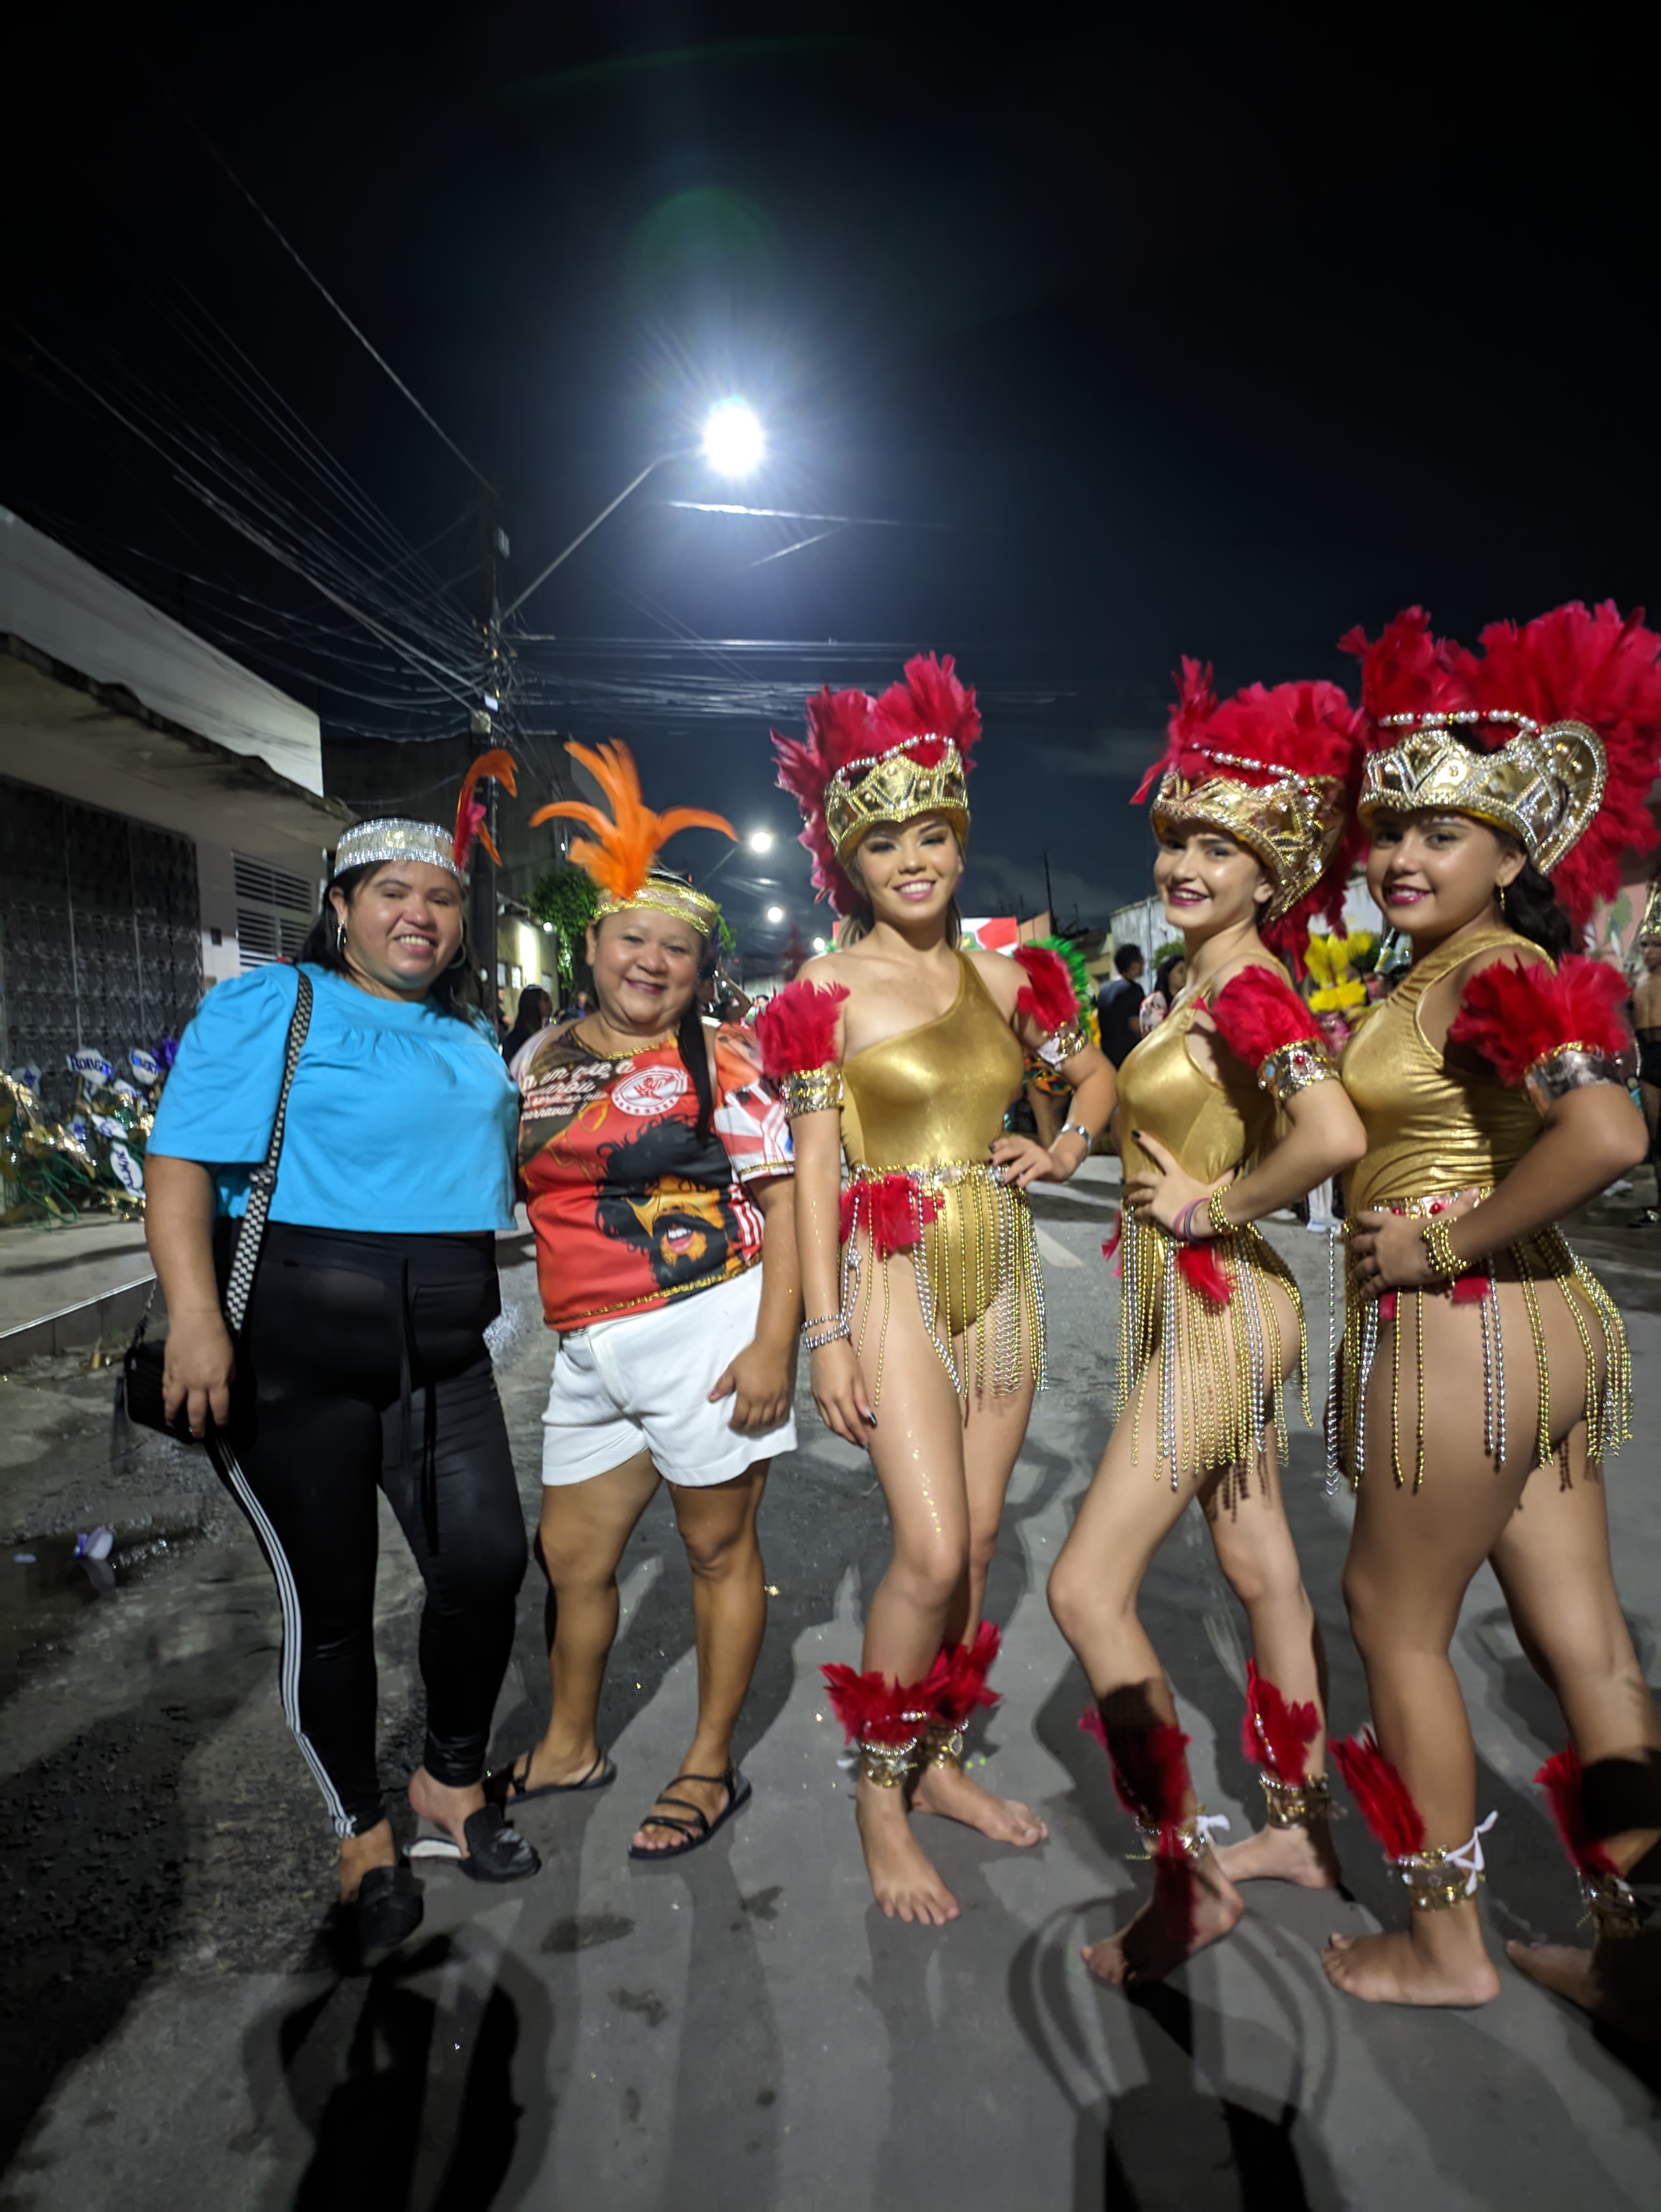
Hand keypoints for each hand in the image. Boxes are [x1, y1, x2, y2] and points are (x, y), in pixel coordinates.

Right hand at [162, 1309, 235, 1437]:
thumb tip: (223, 1389)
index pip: (219, 1408)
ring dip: (173, 1415)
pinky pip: (166, 1389)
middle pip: (196, 1412)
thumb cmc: (218, 1338)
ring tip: (172, 1423)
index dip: (220, 1420)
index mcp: (217, 1383)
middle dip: (198, 1426)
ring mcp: (180, 1379)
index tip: (221, 1426)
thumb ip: (228, 1378)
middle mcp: (197, 1385)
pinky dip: (165, 1398)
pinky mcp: (168, 1371)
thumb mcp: (232, 1360)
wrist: (195, 1322)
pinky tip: (165, 1402)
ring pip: (174, 1404)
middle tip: (198, 1435)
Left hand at [710, 1336, 793, 1434]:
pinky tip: (767, 1421)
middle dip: (744, 1428)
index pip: (740, 1418)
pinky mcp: (785, 1397)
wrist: (774, 1347)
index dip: (735, 1424)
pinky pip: (780, 1416)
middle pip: (753, 1423)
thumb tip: (710, 1399)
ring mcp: (775, 1400)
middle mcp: (762, 1401)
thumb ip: (722, 1386)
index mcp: (747, 1394)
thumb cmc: (751, 1357)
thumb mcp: (732, 1369)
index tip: (730, 1423)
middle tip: (739, 1426)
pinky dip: (773, 1422)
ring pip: (767, 1422)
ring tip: (751, 1425)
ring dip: (757, 1427)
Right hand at [807, 1335, 875, 1448]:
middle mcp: (827, 1400)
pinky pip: (822, 1415)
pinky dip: (831, 1423)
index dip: (859, 1434)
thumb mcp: (858, 1376)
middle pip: (838, 1427)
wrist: (824, 1342)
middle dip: (850, 1437)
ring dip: (840, 1432)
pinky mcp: (814, 1394)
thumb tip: (869, 1418)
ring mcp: (818, 1398)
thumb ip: (861, 1399)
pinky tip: (839, 1423)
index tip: (867, 1442)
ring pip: (829, 1423)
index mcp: (840, 1396)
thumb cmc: (845, 1356)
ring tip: (851, 1436)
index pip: (851, 1422)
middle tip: (860, 1443)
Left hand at [990, 1133, 1069, 1187]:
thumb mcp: (1023, 1158)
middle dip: (1001, 1155)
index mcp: (1022, 1142)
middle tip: (991, 1163)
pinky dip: (1026, 1177)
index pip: (1008, 1141)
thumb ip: (1010, 1159)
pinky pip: (1034, 1171)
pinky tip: (1020, 1184)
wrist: (1060, 1164)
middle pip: (1013, 1149)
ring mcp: (1038, 1154)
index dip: (998, 1145)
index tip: (989, 1150)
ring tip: (1002, 1180)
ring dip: (1011, 1171)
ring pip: (1022, 1162)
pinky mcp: (1046, 1164)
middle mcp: (1029, 1146)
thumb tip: (991, 1166)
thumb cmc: (1036, 1163)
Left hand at [1121, 1131, 1216, 1235]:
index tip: (1137, 1134)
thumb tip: (1236, 1168)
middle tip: (1127, 1181)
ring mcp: (1157, 1196)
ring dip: (1133, 1197)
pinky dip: (1139, 1214)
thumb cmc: (1207, 1201)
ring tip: (1129, 1200)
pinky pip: (1143, 1211)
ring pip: (1140, 1195)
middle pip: (1144, 1176)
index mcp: (1177, 1175)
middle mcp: (1164, 1183)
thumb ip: (1224, 1178)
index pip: (1161, 1153)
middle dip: (1134, 1178)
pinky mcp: (1154, 1209)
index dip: (1148, 1142)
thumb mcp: (1216, 1188)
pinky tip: (1136, 1216)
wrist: (1201, 1217)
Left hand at [1349, 1196, 1478, 1296]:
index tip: (1355, 1219)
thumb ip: (1460, 1205)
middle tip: (1352, 1249)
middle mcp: (1381, 1241)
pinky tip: (1363, 1295)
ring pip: (1362, 1266)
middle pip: (1359, 1242)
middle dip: (1355, 1246)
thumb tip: (1476, 1191)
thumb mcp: (1449, 1216)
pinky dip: (1367, 1290)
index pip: (1368, 1217)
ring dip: (1357, 1271)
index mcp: (1392, 1223)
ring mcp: (1382, 1260)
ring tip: (1354, 1276)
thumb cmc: (1443, 1231)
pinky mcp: (1386, 1277)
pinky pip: (1372, 1285)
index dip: (1361, 1218)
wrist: (1440, 1252)